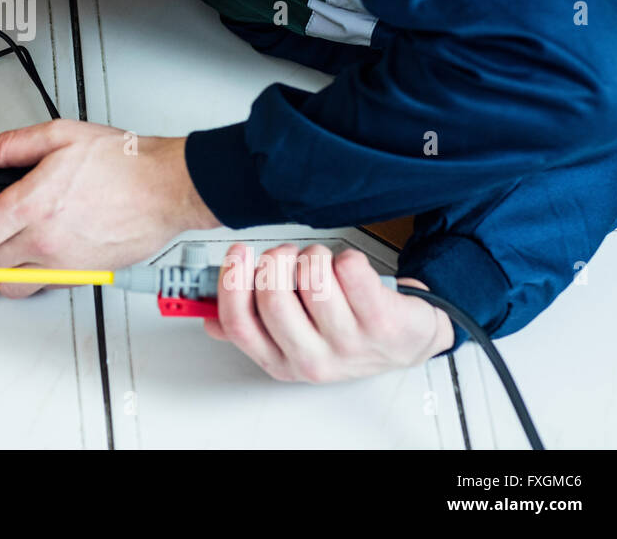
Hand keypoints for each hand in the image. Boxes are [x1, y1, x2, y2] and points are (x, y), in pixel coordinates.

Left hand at [0, 119, 217, 295]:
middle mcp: (45, 240)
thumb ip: (11, 145)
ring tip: (0, 253)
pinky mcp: (84, 274)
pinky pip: (46, 285)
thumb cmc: (123, 163)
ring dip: (0, 273)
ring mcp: (65, 262)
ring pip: (14, 284)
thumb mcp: (60, 135)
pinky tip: (37, 254)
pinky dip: (34, 275)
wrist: (167, 188)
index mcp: (34, 205)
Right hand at [205, 242, 454, 380]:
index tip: (238, 255)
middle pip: (273, 297)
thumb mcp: (294, 337)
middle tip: (288, 256)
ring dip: (315, 257)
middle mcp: (314, 360)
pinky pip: (350, 269)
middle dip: (276, 261)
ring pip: (312, 277)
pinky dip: (347, 258)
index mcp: (282, 362)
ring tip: (324, 265)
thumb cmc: (346, 331)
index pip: (239, 324)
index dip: (232, 283)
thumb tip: (208, 318)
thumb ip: (251, 325)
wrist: (407, 338)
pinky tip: (352, 272)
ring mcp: (349, 344)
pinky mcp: (382, 324)